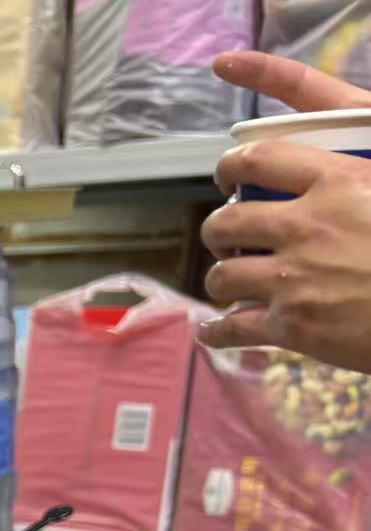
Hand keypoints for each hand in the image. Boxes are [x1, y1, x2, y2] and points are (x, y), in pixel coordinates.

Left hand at [199, 53, 370, 371]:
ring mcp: (294, 279)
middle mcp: (307, 227)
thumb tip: (334, 166)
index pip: (259, 158)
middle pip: (226, 222)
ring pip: (222, 275)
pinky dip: (217, 330)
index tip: (228, 174)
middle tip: (226, 235)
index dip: (231, 165)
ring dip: (220, 278)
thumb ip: (361, 167)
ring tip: (231, 279)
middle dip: (217, 229)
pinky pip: (232, 327)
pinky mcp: (292, 326)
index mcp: (339, 181)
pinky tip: (215, 330)